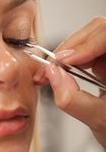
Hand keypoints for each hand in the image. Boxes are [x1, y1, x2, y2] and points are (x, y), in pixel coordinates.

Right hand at [34, 16, 105, 147]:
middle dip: (69, 48)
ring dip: (65, 54)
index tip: (64, 61)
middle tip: (51, 67)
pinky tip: (59, 71)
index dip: (85, 44)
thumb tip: (51, 75)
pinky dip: (67, 61)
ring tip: (51, 71)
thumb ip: (72, 98)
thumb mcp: (97, 119)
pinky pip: (83, 52)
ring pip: (86, 39)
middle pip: (96, 31)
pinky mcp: (103, 62)